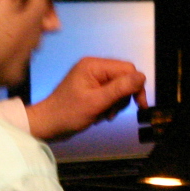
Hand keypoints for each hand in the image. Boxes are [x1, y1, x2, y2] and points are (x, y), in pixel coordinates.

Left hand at [26, 57, 148, 141]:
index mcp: (94, 65)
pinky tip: (100, 115)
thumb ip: (120, 88)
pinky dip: (109, 106)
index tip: (139, 105)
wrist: (47, 125)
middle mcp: (94, 67)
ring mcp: (93, 78)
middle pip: (124, 78)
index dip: (135, 86)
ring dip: (115, 104)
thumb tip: (142, 77)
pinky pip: (110, 94)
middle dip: (122, 98)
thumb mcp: (96, 102)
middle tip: (111, 113)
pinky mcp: (92, 88)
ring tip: (104, 115)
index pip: (127, 69)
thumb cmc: (68, 113)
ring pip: (119, 88)